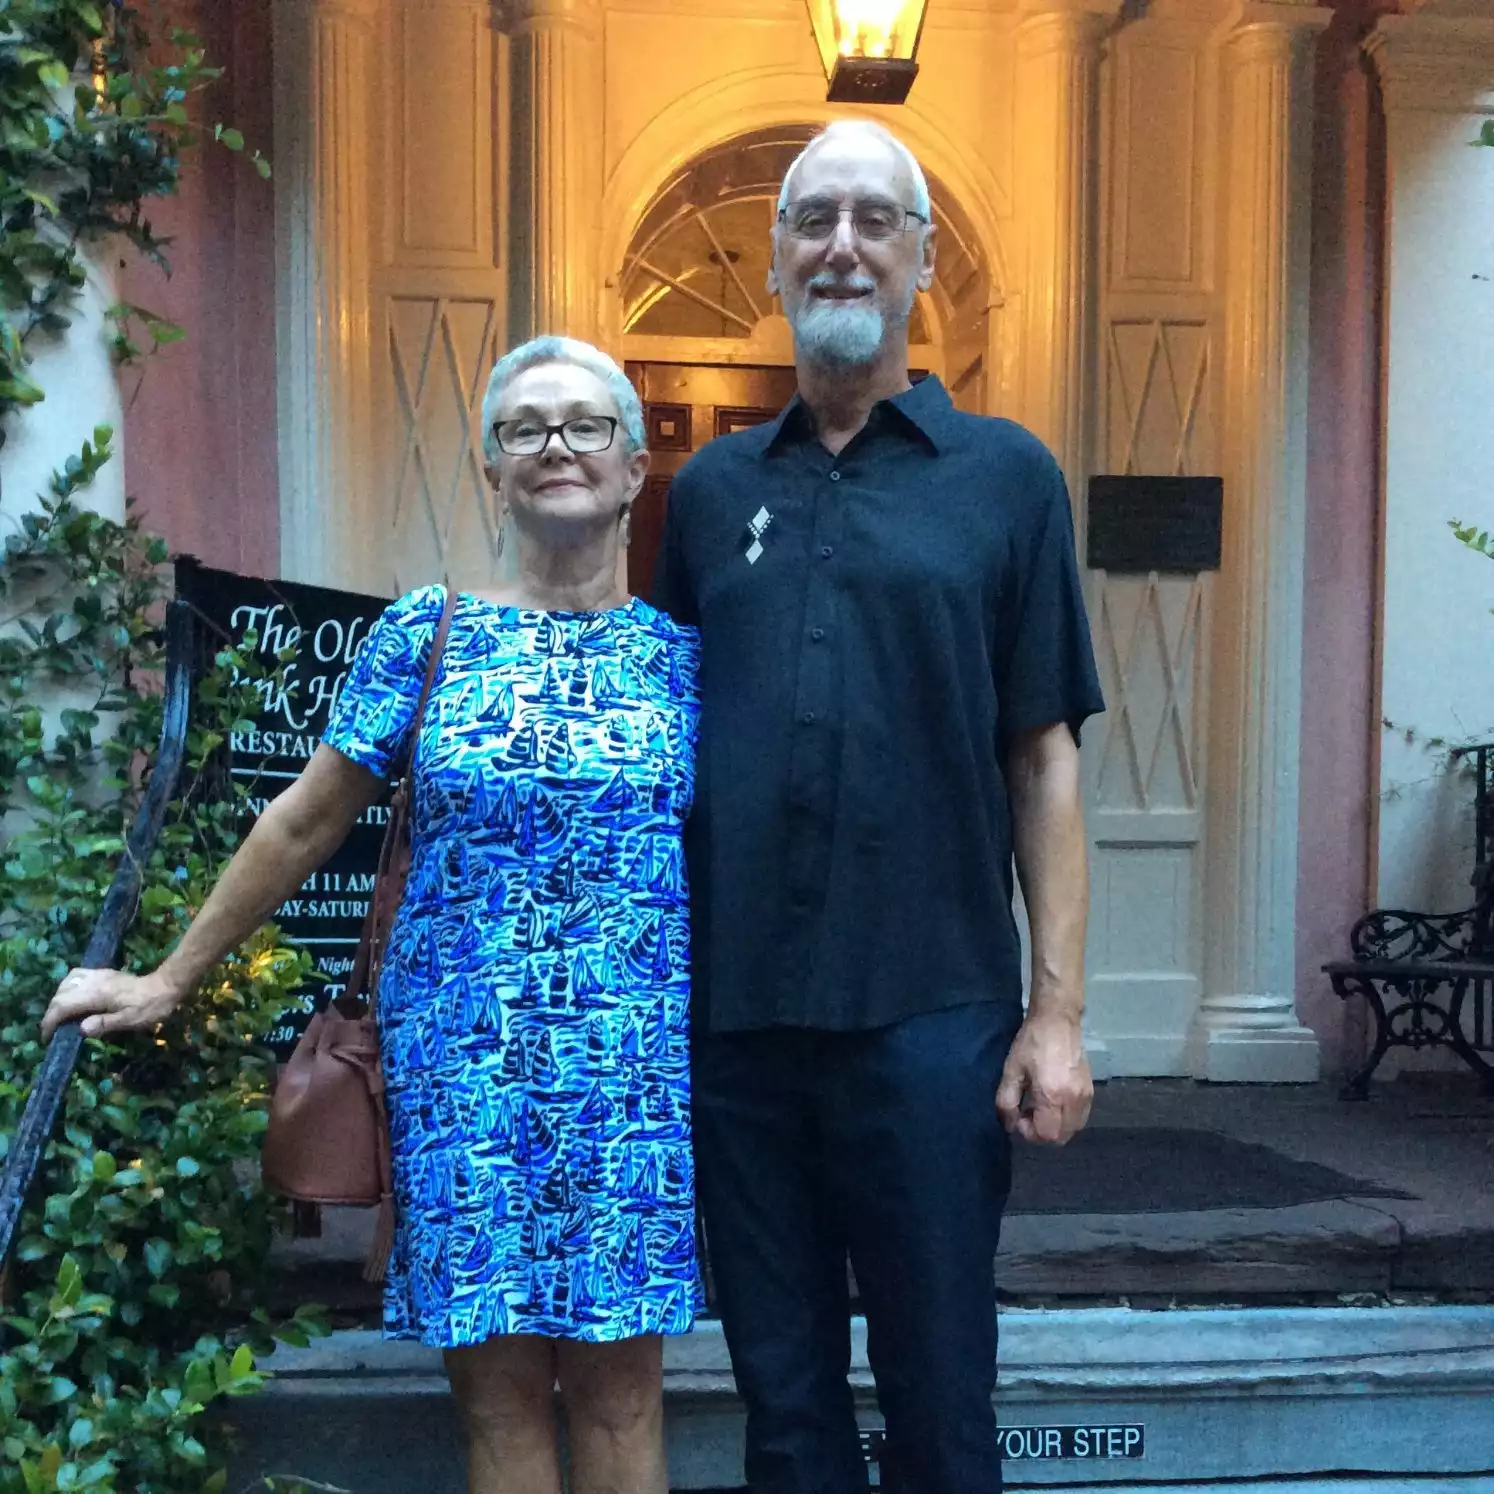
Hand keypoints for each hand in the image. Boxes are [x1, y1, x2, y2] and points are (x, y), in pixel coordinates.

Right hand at [41, 967, 183, 1041]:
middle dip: (52, 1012)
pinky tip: (75, 998)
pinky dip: (68, 987)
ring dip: (59, 998)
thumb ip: (105, 1024)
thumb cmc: (150, 1006)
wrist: (166, 986)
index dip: (50, 1022)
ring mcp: (98, 974)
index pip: (62, 1006)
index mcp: (97, 994)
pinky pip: (77, 975)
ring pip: (66, 983)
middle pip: (61, 994)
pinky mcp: (104, 973)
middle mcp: (93, 981)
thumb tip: (81, 1029)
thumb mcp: (130, 1020)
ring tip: (61, 1016)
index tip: (48, 1037)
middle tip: (53, 1030)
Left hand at [995, 1009, 1092, 1144]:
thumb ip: (1007, 1102)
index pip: (1047, 1135)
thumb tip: (1010, 1126)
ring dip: (1055, 1126)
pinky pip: (1080, 1117)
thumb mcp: (1011, 1071)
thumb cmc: (1031, 1044)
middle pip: (1061, 1137)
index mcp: (1053, 1096)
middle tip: (1028, 1113)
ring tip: (1040, 1107)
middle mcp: (1074, 1100)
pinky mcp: (1091, 1090)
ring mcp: (1086, 1096)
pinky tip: (1053, 1101)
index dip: (1030, 1132)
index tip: (1019, 1116)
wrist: (1057, 1020)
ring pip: (1073, 1129)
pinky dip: (1066, 1118)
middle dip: (1042, 1132)